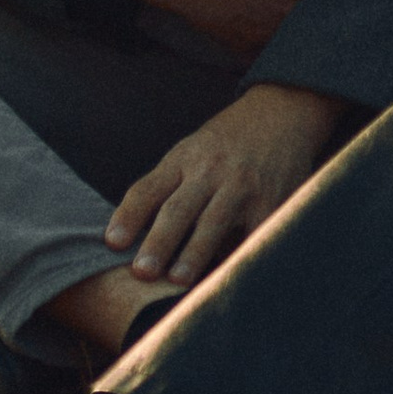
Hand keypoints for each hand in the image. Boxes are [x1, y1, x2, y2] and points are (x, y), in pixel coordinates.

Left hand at [105, 80, 346, 283]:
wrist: (280, 113)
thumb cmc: (225, 144)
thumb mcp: (190, 152)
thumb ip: (166, 187)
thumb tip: (130, 237)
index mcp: (183, 160)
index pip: (148, 189)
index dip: (128, 216)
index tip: (112, 243)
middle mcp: (210, 171)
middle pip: (178, 209)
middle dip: (159, 241)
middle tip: (141, 271)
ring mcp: (242, 187)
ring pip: (213, 223)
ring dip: (195, 253)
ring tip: (178, 280)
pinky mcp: (271, 202)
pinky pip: (252, 233)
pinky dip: (239, 255)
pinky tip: (228, 276)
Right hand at [163, 0, 321, 54]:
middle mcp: (293, 12)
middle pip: (317, 11)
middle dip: (314, 0)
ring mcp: (270, 35)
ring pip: (294, 34)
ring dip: (292, 22)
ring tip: (280, 6)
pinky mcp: (246, 49)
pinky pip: (266, 51)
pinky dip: (266, 42)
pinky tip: (258, 25)